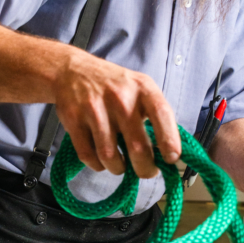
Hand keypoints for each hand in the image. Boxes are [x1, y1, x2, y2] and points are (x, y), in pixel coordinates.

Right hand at [52, 50, 179, 178]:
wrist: (72, 71)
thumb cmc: (114, 86)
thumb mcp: (140, 89)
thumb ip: (155, 116)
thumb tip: (171, 155)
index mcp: (142, 88)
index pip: (162, 115)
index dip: (169, 140)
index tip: (172, 159)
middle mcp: (120, 97)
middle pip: (137, 146)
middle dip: (145, 168)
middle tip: (146, 171)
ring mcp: (94, 108)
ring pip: (110, 157)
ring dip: (118, 168)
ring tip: (120, 165)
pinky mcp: (73, 119)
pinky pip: (88, 156)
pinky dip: (97, 165)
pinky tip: (102, 160)